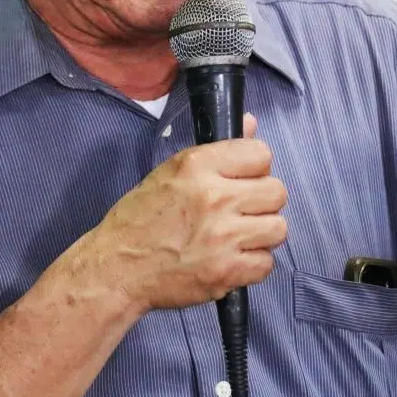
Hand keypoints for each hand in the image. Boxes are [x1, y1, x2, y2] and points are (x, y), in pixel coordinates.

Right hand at [88, 114, 288, 311]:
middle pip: (276, 192)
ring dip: (261, 233)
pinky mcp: (226, 271)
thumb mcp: (171, 172)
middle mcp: (214, 197)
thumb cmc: (140, 220)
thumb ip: (217, 151)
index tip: (242, 180)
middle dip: (262, 201)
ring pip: (278, 228)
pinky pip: (266, 264)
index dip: (254, 168)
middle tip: (241, 211)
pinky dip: (252, 264)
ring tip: (238, 237)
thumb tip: (250, 124)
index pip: (261, 154)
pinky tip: (232, 259)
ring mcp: (223, 237)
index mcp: (198, 166)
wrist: (117, 269)